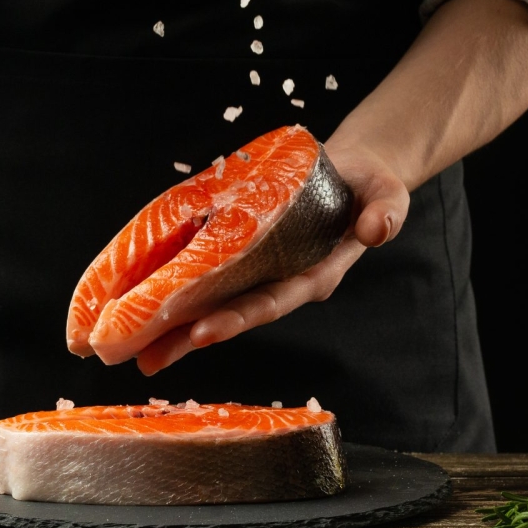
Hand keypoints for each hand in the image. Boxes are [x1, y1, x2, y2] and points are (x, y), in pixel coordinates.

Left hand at [133, 139, 409, 374]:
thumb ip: (385, 212)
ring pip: (216, 303)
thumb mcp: (388, 194)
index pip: (272, 301)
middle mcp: (283, 281)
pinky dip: (182, 290)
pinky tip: (147, 303)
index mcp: (315, 275)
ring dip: (178, 327)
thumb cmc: (372, 186)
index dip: (239, 317)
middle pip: (234, 313)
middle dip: (193, 335)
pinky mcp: (246, 254)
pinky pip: (211, 276)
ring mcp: (263, 271)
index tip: (204, 330)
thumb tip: (376, 229)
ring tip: (139, 351)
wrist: (356, 173)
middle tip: (152, 355)